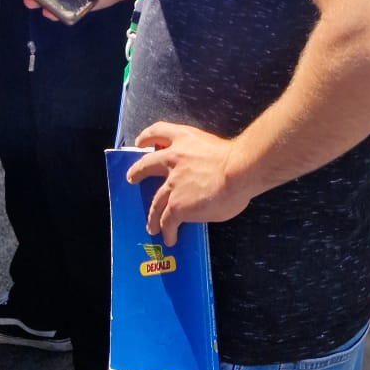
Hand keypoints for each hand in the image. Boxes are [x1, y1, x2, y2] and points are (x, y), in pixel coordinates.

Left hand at [127, 123, 253, 245]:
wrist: (238, 171)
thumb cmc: (236, 159)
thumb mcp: (212, 149)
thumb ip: (200, 161)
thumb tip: (202, 178)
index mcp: (185, 138)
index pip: (158, 131)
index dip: (146, 137)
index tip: (141, 142)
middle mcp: (173, 158)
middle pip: (146, 165)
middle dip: (137, 172)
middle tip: (132, 178)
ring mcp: (172, 184)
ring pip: (155, 202)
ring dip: (152, 216)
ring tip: (151, 225)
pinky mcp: (176, 206)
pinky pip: (167, 221)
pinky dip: (167, 231)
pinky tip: (170, 237)